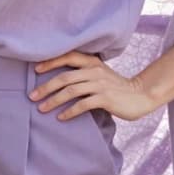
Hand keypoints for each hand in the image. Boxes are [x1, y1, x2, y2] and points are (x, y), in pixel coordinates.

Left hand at [29, 51, 157, 121]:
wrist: (141, 95)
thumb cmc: (117, 87)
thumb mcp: (100, 74)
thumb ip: (84, 74)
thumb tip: (58, 81)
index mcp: (92, 62)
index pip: (67, 57)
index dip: (50, 63)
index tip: (35, 70)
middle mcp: (95, 71)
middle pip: (64, 77)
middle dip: (46, 87)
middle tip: (32, 96)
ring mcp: (100, 85)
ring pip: (71, 91)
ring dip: (54, 100)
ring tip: (42, 109)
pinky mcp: (105, 98)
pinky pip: (83, 104)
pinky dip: (69, 111)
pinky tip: (61, 117)